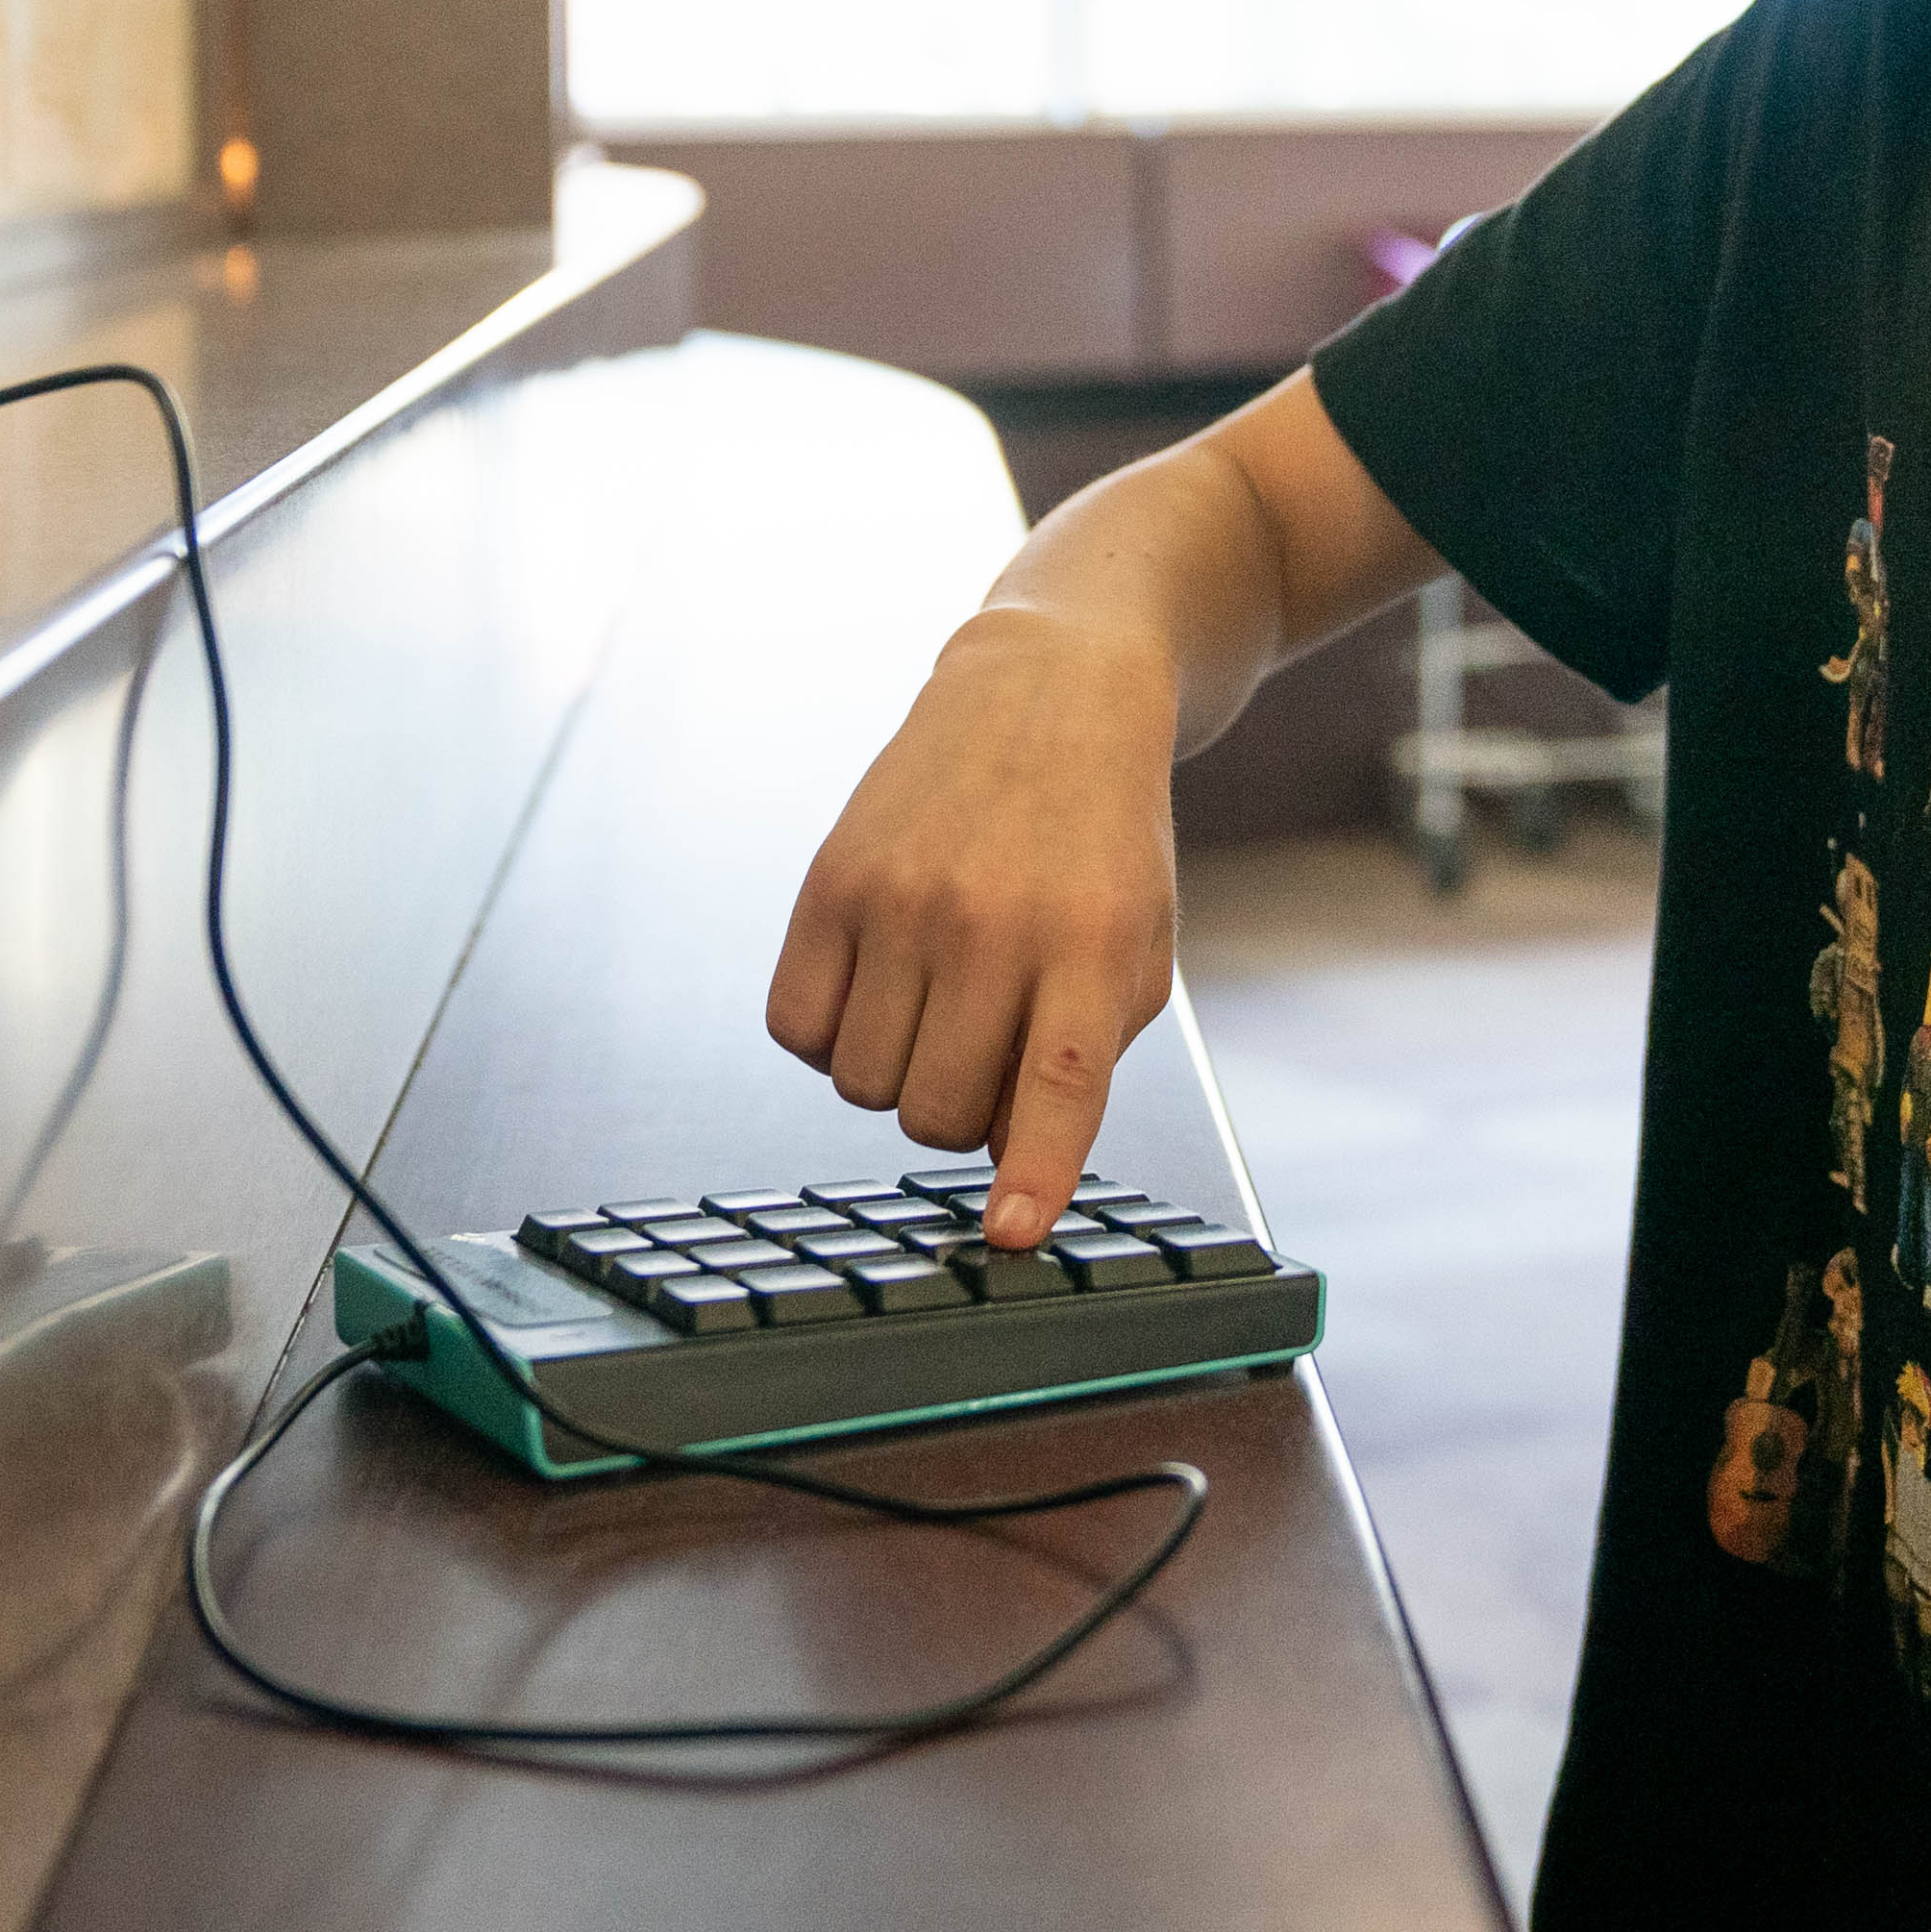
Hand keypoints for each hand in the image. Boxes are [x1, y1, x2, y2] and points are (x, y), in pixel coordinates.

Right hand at [765, 605, 1180, 1245]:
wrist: (1044, 695)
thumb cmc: (1098, 844)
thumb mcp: (1134, 945)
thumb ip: (1080, 1055)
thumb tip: (1000, 1163)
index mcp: (1086, 939)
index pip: (1053, 1083)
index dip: (1030, 1172)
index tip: (1009, 1235)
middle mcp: (987, 919)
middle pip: (933, 1111)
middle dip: (957, 1116)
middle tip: (984, 1051)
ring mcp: (898, 897)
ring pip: (861, 1084)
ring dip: (896, 1074)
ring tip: (936, 1001)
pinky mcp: (829, 880)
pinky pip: (796, 1030)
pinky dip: (831, 1038)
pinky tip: (877, 985)